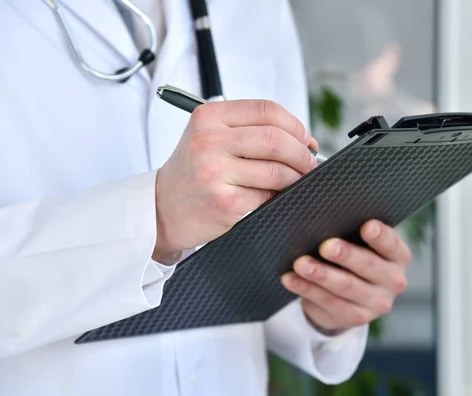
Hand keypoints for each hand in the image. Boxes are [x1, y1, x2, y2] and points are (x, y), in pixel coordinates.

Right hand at [154, 100, 318, 260]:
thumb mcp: (208, 137)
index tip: (305, 140)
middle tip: (309, 164)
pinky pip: (268, 197)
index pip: (267, 110)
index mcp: (208, 117)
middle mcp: (209, 141)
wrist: (161, 208)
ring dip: (296, 178)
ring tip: (296, 181)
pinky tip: (275, 197)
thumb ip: (248, 129)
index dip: (296, 125)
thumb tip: (303, 140)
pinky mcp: (224, 203)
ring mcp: (215, 173)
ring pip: (277, 171)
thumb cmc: (193, 171)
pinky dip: (279, 197)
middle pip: (276, 140)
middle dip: (302, 154)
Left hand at [281, 219, 410, 333]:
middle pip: (368, 266)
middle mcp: (393, 281)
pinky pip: (328, 302)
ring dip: (321, 274)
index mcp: (397, 256)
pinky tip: (291, 279)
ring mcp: (376, 303)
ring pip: (346, 286)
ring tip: (301, 263)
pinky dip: (307, 289)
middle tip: (326, 246)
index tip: (367, 226)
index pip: (391, 244)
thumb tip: (323, 215)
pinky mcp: (356, 317)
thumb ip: (351, 231)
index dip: (380, 236)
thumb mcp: (358, 244)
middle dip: (346, 255)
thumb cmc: (352, 257)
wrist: (348, 296)